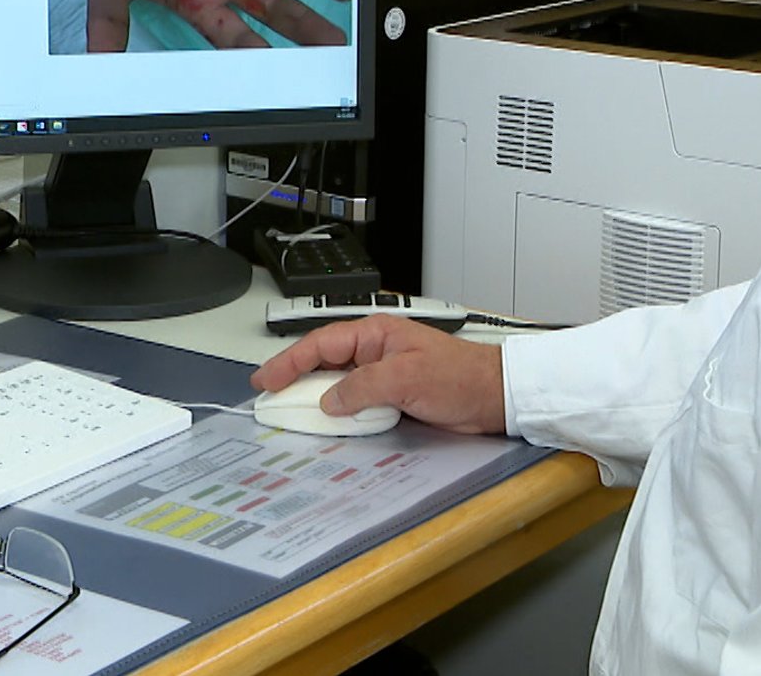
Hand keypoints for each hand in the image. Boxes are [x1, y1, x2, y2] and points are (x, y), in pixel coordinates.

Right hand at [251, 315, 506, 434]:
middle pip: (323, 364)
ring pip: (336, 385)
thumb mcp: (406, 377)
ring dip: (315, 400)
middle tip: (268, 400)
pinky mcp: (392, 398)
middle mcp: (375, 352)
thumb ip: (362, 387)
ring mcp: (382, 376)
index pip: (320, 344)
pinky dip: (339, 414)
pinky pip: (355, 404)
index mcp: (375, 334)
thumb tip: (329, 401)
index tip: (266, 379)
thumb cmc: (460, 376)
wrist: (494, 397)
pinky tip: (327, 426)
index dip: (288, 361)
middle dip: (294, 380)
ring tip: (290, 415)